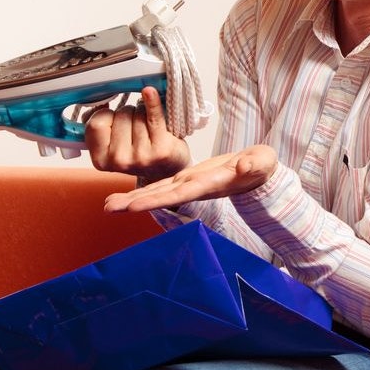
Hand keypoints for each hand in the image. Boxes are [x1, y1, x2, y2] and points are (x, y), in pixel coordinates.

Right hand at [86, 86, 190, 181]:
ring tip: (149, 126)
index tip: (114, 117)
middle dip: (129, 113)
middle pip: (121, 115)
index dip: (106, 115)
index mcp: (101, 160)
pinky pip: (154, 118)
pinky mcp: (161, 150)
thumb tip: (99, 103)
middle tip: (137, 125)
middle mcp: (120, 161)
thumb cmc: (138, 152)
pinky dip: (153, 103)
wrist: (166, 169)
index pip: (96, 123)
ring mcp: (141, 156)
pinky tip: (150, 93)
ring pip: (138, 114)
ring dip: (144, 112)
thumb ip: (100, 126)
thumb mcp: (112, 144)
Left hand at [103, 144, 277, 212]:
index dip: (157, 199)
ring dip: (132, 199)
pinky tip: (124, 197)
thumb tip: (245, 165)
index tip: (135, 206)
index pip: (180, 193)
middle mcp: (194, 187)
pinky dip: (141, 191)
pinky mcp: (186, 178)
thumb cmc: (260, 166)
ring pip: (156, 192)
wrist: (258, 172)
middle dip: (135, 203)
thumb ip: (255, 164)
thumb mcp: (262, 161)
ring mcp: (188, 184)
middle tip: (109, 208)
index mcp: (210, 183)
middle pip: (161, 197)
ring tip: (107, 206)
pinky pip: (159, 185)